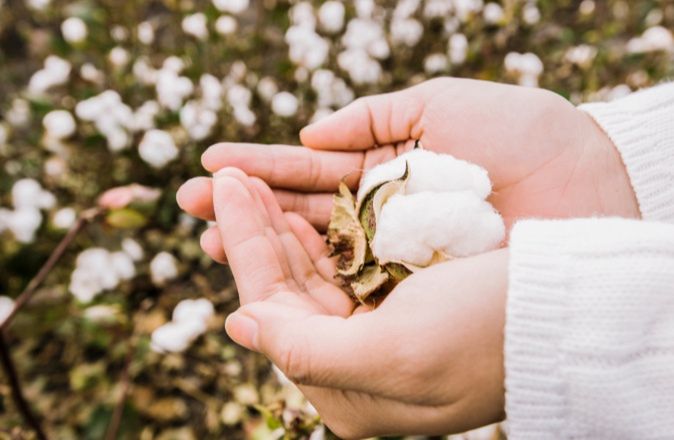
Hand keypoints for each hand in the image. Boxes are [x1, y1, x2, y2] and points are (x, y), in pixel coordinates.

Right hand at [177, 78, 638, 262]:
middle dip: (245, 210)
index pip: (313, 172)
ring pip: (315, 256)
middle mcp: (387, 221)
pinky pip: (346, 289)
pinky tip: (259, 278)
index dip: (262, 167)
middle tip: (188, 205)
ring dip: (260, 247)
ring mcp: (396, 261)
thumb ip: (375, 117)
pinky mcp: (411, 297)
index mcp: (392, 173)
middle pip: (303, 216)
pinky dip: (303, 284)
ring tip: (209, 239)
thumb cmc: (527, 141)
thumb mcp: (446, 106)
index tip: (212, 164)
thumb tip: (311, 135)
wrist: (587, 194)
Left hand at [211, 168, 507, 437]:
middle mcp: (356, 362)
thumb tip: (237, 325)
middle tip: (227, 176)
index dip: (243, 244)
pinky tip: (297, 204)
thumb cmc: (486, 332)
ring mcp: (377, 328)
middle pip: (286, 286)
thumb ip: (306, 349)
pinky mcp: (400, 299)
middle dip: (255, 227)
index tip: (221, 188)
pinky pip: (343, 263)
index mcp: (348, 388)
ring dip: (281, 223)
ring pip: (311, 270)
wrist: (565, 313)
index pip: (272, 308)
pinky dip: (318, 229)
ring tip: (250, 180)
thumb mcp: (396, 353)